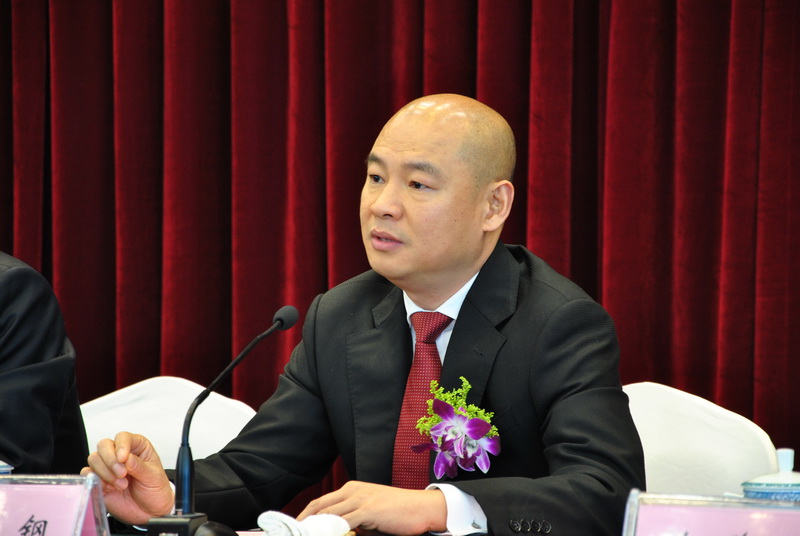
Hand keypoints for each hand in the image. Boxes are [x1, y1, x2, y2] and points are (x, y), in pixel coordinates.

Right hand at [81, 432, 173, 524]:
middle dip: (110, 460)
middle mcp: (120, 454)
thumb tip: (127, 459)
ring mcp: (108, 467)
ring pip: (94, 458)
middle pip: (104, 445)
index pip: (123, 437)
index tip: (123, 458)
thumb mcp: (153, 477)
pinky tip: (110, 488)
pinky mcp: (99, 480)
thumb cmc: (155, 489)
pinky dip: (96, 481)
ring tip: (121, 484)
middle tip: (122, 474)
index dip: (121, 446)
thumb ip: (140, 467)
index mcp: (137, 447)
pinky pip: (87, 474)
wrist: (149, 510)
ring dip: (106, 472)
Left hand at [297, 481, 446, 535]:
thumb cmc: (397, 512)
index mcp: (351, 489)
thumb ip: (352, 520)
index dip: (305, 516)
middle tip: (294, 534)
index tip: (296, 529)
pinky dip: (332, 530)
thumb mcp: (370, 514)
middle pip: (319, 507)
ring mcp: (360, 499)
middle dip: (304, 523)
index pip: (320, 502)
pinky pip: (344, 521)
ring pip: (328, 514)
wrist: (421, 507)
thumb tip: (337, 532)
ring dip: (315, 528)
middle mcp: (352, 490)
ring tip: (305, 535)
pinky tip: (327, 535)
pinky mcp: (368, 510)